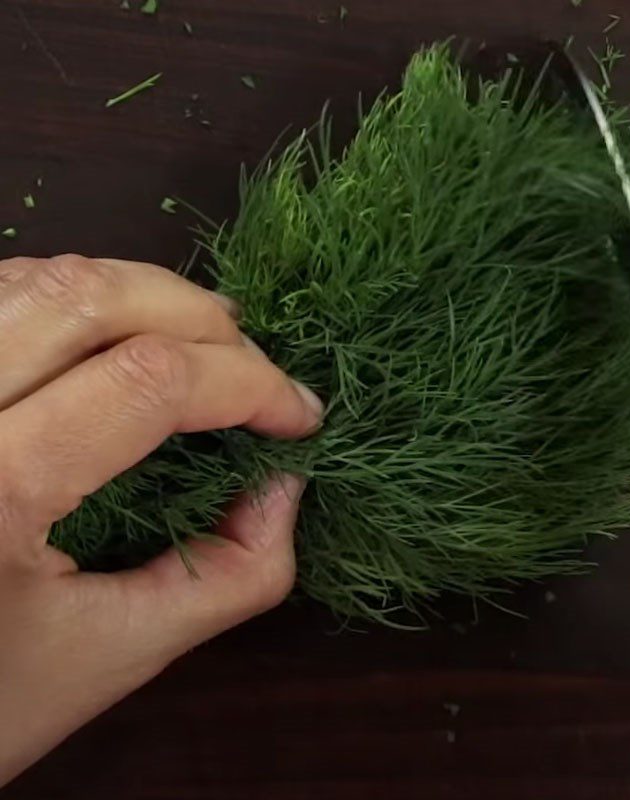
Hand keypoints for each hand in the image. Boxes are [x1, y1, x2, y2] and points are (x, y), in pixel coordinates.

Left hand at [0, 255, 321, 785]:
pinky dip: (82, 295)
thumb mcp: (121, 652)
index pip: (149, 381)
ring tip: (205, 339)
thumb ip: (233, 573)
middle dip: (205, 321)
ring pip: (42, 278)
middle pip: (92, 298)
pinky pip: (5, 292)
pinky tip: (122, 330)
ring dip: (145, 294)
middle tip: (256, 369)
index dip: (249, 384)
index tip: (299, 419)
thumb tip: (287, 481)